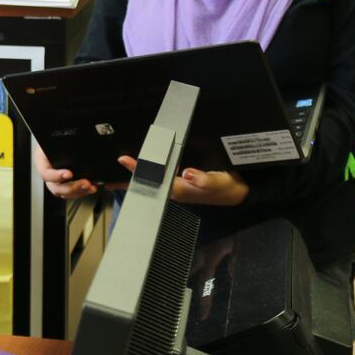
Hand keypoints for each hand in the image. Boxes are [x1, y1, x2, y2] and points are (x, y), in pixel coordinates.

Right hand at [33, 142, 96, 199]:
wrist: (58, 139)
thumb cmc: (55, 139)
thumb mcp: (55, 139)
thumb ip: (62, 144)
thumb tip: (73, 147)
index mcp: (42, 161)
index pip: (45, 173)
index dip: (56, 176)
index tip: (69, 174)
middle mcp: (48, 173)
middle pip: (55, 188)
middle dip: (71, 188)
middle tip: (85, 183)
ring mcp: (57, 181)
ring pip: (65, 193)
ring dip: (79, 192)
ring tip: (90, 187)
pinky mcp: (67, 183)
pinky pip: (73, 193)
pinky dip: (83, 191)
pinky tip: (91, 187)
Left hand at [115, 156, 249, 206]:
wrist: (239, 194)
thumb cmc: (229, 188)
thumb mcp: (220, 183)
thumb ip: (204, 179)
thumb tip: (188, 173)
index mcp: (180, 189)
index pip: (154, 178)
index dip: (138, 170)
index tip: (124, 160)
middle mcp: (175, 190)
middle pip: (149, 181)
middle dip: (132, 174)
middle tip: (115, 167)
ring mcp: (177, 188)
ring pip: (154, 180)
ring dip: (141, 173)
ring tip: (123, 167)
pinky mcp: (182, 184)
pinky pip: (162, 177)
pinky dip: (152, 171)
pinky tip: (145, 166)